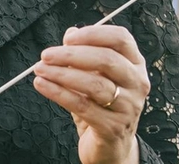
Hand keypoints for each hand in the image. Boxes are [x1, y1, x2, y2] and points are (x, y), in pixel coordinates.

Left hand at [33, 25, 150, 163]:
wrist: (111, 145)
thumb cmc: (102, 104)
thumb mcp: (95, 75)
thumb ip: (84, 54)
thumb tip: (70, 33)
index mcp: (135, 64)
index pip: (121, 38)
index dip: (94, 34)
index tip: (68, 38)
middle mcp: (137, 83)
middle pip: (107, 60)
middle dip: (72, 55)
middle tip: (46, 55)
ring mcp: (128, 107)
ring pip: (94, 84)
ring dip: (62, 74)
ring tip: (40, 70)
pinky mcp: (113, 127)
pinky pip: (82, 106)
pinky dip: (58, 93)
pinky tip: (42, 86)